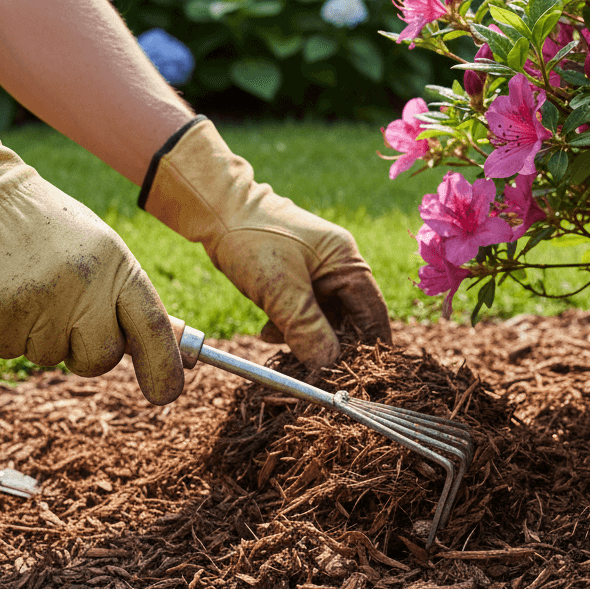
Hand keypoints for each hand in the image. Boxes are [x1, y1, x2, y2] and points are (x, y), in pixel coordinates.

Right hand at [0, 84, 183, 404]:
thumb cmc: (47, 229)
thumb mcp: (100, 251)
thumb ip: (126, 300)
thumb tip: (170, 356)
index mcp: (115, 266)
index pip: (152, 326)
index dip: (163, 366)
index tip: (167, 394)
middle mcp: (81, 286)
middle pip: (99, 358)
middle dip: (84, 351)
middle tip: (64, 311)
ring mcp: (37, 304)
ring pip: (48, 357)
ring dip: (36, 334)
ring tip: (25, 285)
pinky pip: (8, 350)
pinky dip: (3, 330)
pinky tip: (0, 290)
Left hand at [139, 117, 391, 367]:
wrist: (216, 211)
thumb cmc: (252, 240)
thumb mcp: (280, 290)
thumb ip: (307, 329)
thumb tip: (328, 367)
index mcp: (348, 263)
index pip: (373, 315)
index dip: (368, 348)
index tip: (354, 377)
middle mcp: (340, 268)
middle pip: (349, 321)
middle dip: (331, 347)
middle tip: (312, 370)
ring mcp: (318, 274)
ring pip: (323, 321)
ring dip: (305, 339)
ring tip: (279, 342)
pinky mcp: (297, 281)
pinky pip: (303, 314)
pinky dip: (289, 328)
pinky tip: (269, 332)